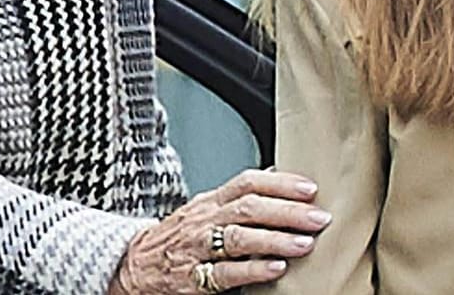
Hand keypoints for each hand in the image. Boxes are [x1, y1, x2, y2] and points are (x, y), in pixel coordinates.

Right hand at [106, 168, 329, 293]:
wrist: (134, 265)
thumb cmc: (178, 236)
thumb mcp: (206, 208)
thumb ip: (238, 196)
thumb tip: (278, 176)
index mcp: (211, 201)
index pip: (247, 182)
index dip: (280, 183)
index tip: (310, 189)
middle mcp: (205, 220)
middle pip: (248, 208)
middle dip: (287, 212)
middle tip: (318, 217)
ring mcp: (198, 248)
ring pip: (238, 238)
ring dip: (275, 240)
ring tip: (305, 244)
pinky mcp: (193, 277)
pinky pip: (225, 273)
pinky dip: (253, 270)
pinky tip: (277, 269)